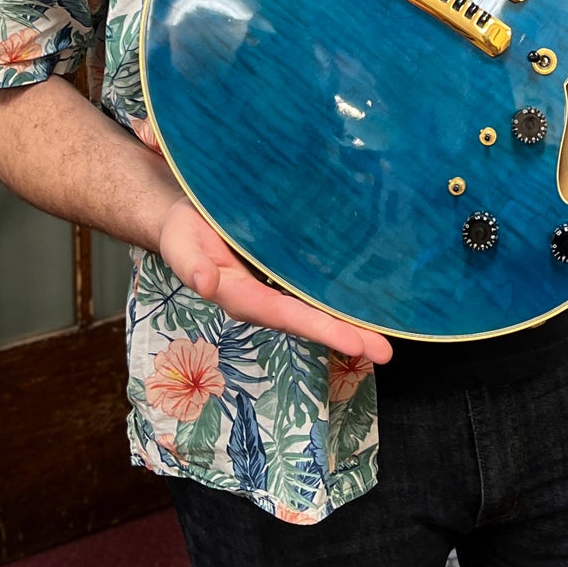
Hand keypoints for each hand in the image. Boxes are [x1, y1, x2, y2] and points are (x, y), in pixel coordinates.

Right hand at [159, 194, 392, 362]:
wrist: (188, 214)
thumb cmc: (184, 231)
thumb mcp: (181, 244)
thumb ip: (191, 265)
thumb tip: (206, 284)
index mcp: (242, 297)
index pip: (287, 316)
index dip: (322, 329)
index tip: (356, 343)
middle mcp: (265, 297)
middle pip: (310, 320)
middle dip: (347, 336)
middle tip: (386, 352)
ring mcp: (277, 285)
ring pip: (317, 306)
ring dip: (349, 321)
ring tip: (386, 335)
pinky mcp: (286, 268)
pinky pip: (315, 285)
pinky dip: (339, 295)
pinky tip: (366, 297)